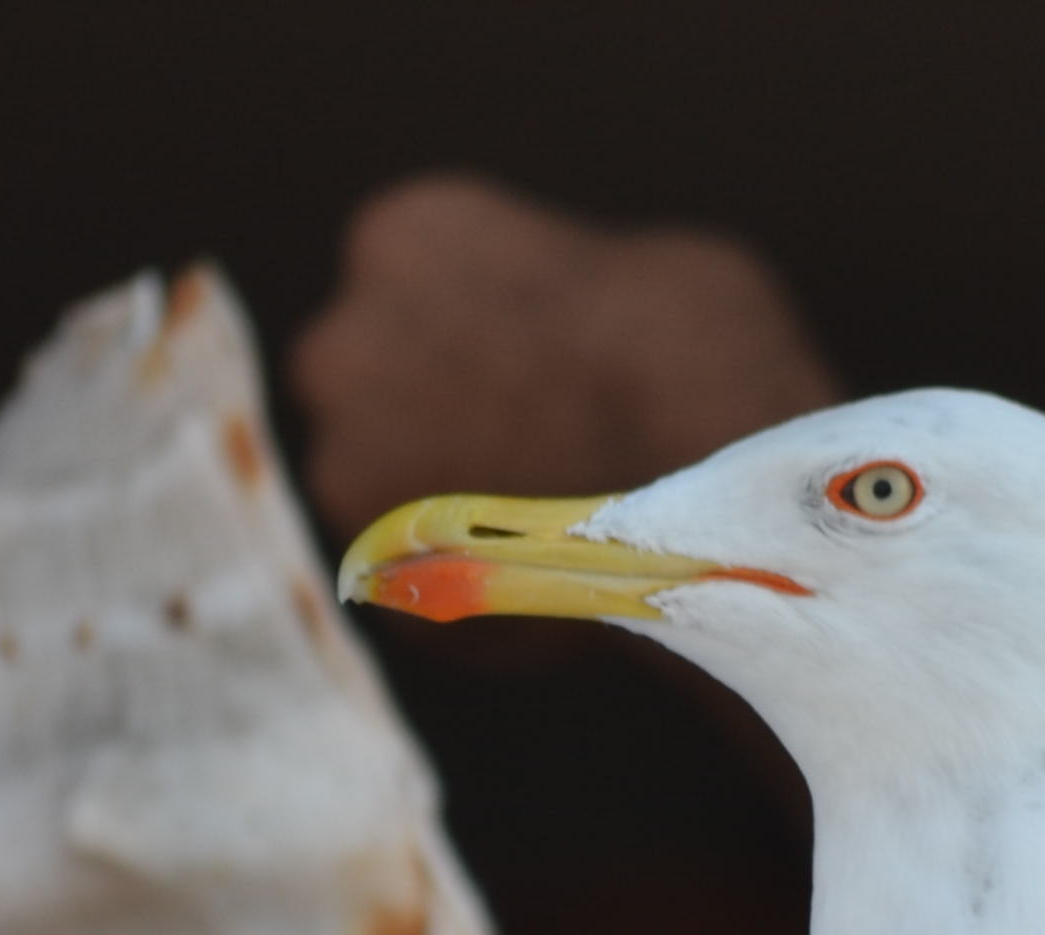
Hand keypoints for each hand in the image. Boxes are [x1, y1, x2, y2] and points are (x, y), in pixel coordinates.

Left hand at [287, 174, 839, 535]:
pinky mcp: (375, 574)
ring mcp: (343, 465)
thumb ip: (574, 292)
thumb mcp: (655, 269)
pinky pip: (420, 575)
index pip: (423, 268)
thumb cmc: (695, 364)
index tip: (546, 356)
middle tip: (540, 441)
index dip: (491, 317)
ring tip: (548, 526)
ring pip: (389, 479)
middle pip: (382, 374)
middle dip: (445, 403)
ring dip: (447, 495)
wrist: (701, 506)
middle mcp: (343, 344)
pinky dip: (466, 581)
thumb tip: (582, 331)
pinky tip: (547, 587)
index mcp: (407, 236)